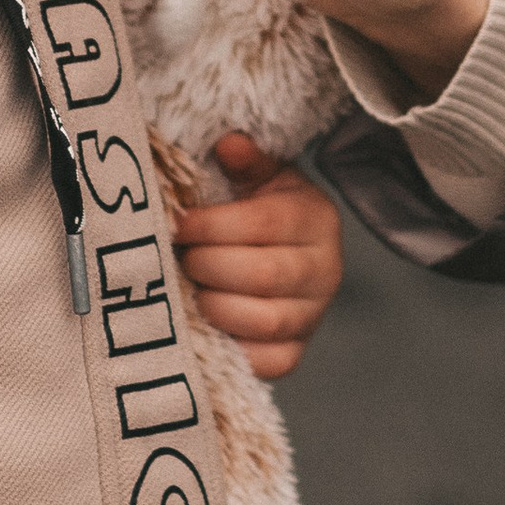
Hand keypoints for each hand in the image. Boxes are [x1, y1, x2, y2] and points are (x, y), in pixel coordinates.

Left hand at [173, 133, 343, 380]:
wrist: (282, 254)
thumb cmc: (259, 211)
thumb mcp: (257, 177)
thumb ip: (244, 160)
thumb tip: (229, 142)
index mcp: (316, 218)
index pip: (263, 224)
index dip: (211, 226)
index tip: (178, 223)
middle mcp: (326, 269)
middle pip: (263, 275)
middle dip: (207, 265)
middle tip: (181, 257)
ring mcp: (313, 315)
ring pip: (262, 320)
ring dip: (212, 305)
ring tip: (192, 287)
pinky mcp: (294, 353)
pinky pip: (266, 362)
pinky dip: (230, 345)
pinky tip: (206, 321)